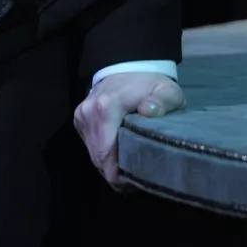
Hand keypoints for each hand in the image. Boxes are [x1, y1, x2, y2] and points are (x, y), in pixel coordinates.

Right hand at [73, 71, 185, 185]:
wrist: (129, 64)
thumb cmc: (152, 83)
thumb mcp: (167, 90)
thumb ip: (162, 101)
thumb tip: (148, 111)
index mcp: (107, 108)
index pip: (107, 154)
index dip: (118, 174)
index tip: (135, 182)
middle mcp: (89, 113)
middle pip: (98, 158)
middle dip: (115, 173)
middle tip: (135, 179)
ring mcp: (81, 116)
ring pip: (93, 153)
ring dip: (108, 164)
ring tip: (129, 169)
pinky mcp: (79, 118)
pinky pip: (90, 144)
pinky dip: (103, 152)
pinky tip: (119, 153)